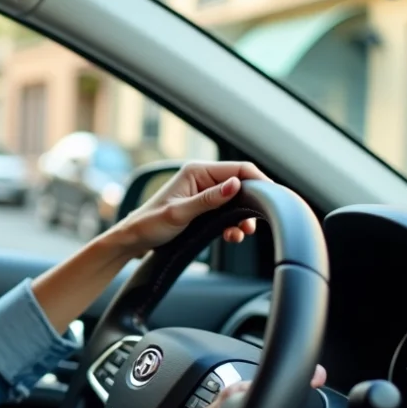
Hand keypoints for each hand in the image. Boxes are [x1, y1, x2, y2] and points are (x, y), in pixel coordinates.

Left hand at [112, 161, 270, 255]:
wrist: (134, 239)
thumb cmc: (150, 224)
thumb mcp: (179, 213)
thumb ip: (208, 200)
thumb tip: (236, 185)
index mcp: (197, 171)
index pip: (239, 168)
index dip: (260, 182)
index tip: (272, 200)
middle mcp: (203, 177)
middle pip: (242, 183)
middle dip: (251, 204)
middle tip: (252, 225)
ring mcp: (204, 191)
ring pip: (237, 199)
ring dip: (242, 217)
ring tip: (240, 233)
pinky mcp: (204, 205)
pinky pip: (228, 210)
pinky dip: (233, 223)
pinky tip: (232, 235)